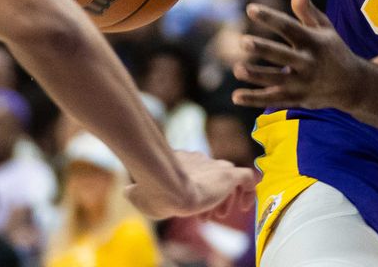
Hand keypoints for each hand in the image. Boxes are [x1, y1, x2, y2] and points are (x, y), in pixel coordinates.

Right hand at [126, 150, 256, 219]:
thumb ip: (137, 191)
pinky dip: (249, 191)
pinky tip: (244, 207)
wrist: (170, 188)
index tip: (189, 209)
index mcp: (181, 162)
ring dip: (225, 198)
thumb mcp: (140, 194)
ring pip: (229, 178)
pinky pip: (249, 178)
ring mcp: (216, 166)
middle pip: (213, 174)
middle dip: (210, 196)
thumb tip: (129, 190)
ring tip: (218, 215)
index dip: (193, 191)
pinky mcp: (229, 175)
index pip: (195, 173)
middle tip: (205, 216)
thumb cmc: (154, 194)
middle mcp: (201, 160)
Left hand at [231, 0, 369, 110]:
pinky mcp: (296, 98)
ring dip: (256, 75)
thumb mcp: (324, 27)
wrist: (353, 85)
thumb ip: (306, 6)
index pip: (289, 27)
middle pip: (283, 55)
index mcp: (314, 41)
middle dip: (263, 49)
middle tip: (244, 41)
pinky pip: (273, 99)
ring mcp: (302, 83)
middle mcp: (308, 62)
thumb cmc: (333, 49)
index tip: (250, 9)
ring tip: (238, 68)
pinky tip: (236, 96)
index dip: (270, 17)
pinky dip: (255, 99)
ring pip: (276, 80)